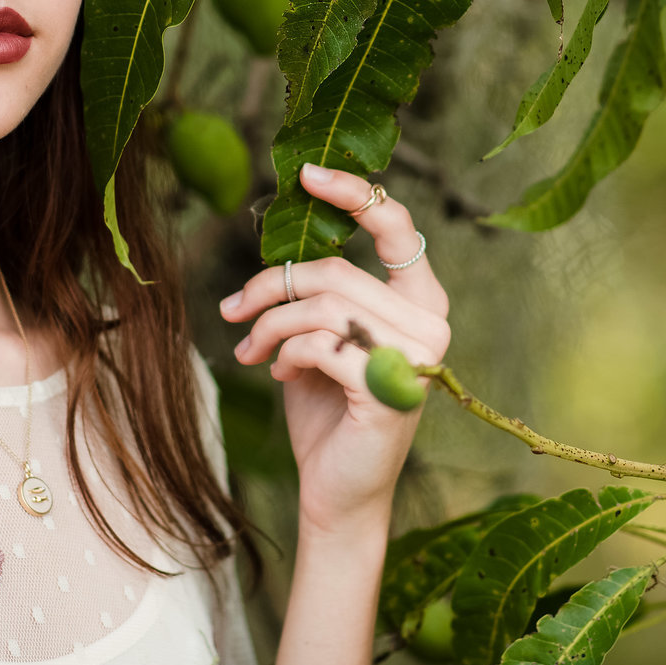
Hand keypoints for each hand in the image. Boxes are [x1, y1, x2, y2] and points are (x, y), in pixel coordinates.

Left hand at [219, 162, 449, 532]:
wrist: (335, 490)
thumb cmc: (327, 408)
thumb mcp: (321, 335)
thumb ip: (316, 291)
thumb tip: (273, 243)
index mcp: (421, 301)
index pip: (398, 227)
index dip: (353, 193)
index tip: (307, 175)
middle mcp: (431, 325)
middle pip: (336, 271)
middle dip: (271, 285)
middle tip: (233, 310)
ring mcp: (417, 359)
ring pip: (322, 305)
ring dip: (269, 323)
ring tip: (249, 349)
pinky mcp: (390, 391)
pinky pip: (320, 343)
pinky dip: (285, 353)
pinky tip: (277, 372)